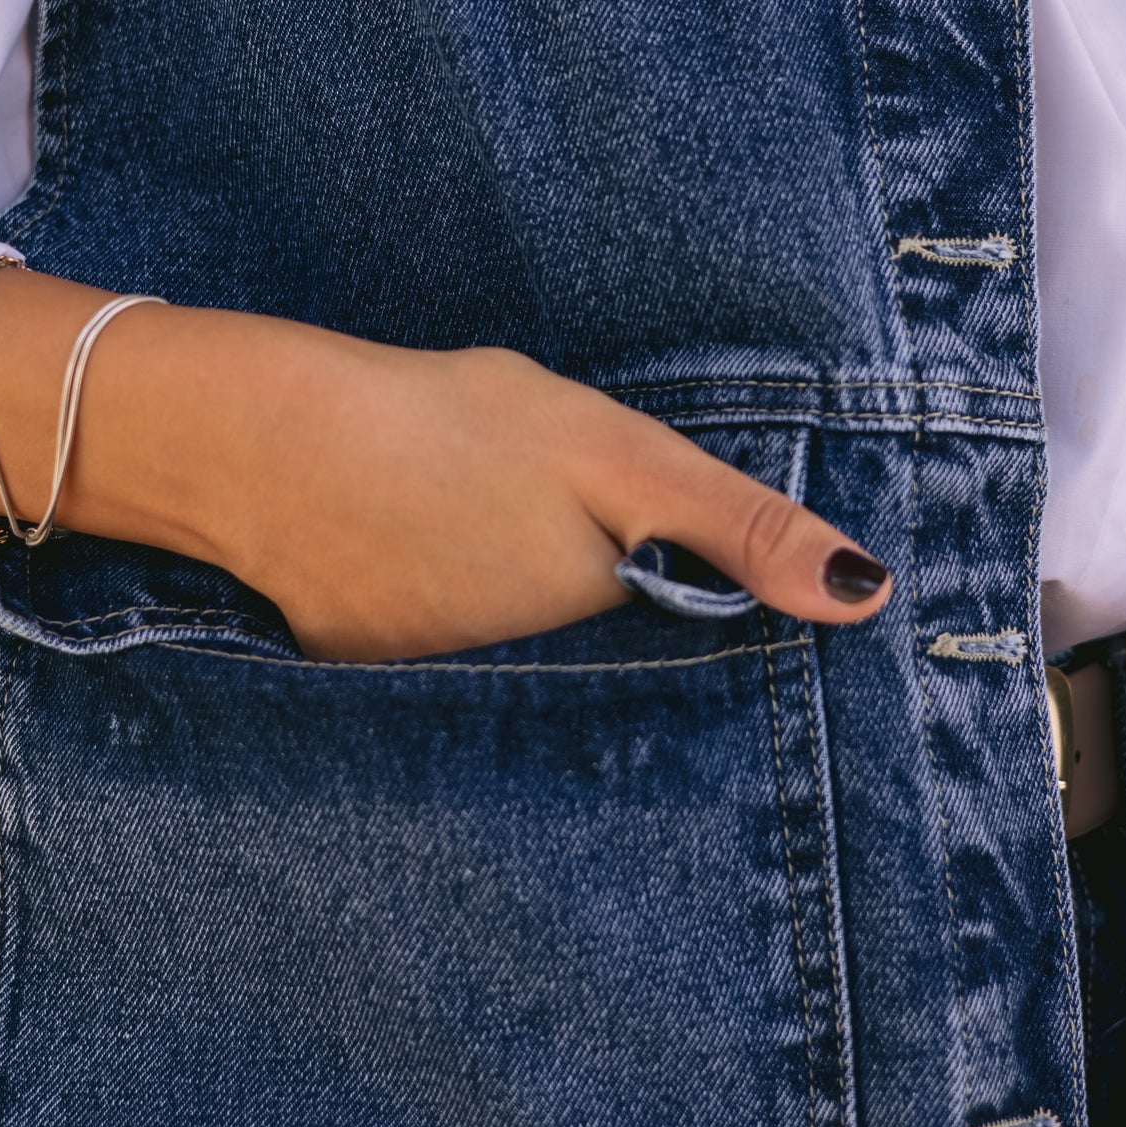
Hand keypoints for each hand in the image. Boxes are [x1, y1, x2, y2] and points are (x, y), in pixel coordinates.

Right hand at [104, 316, 891, 660]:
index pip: (683, 647)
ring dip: (520, 628)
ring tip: (486, 547)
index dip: (698, 611)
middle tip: (560, 544)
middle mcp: (528, 691)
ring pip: (520, 673)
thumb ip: (737, 523)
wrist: (256, 443)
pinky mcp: (364, 685)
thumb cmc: (448, 428)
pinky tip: (416, 564)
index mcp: (601, 622)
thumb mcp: (615, 451)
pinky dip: (439, 629)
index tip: (694, 586)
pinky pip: (435, 674)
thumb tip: (869, 594)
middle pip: (603, 669)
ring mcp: (439, 698)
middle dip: (614, 635)